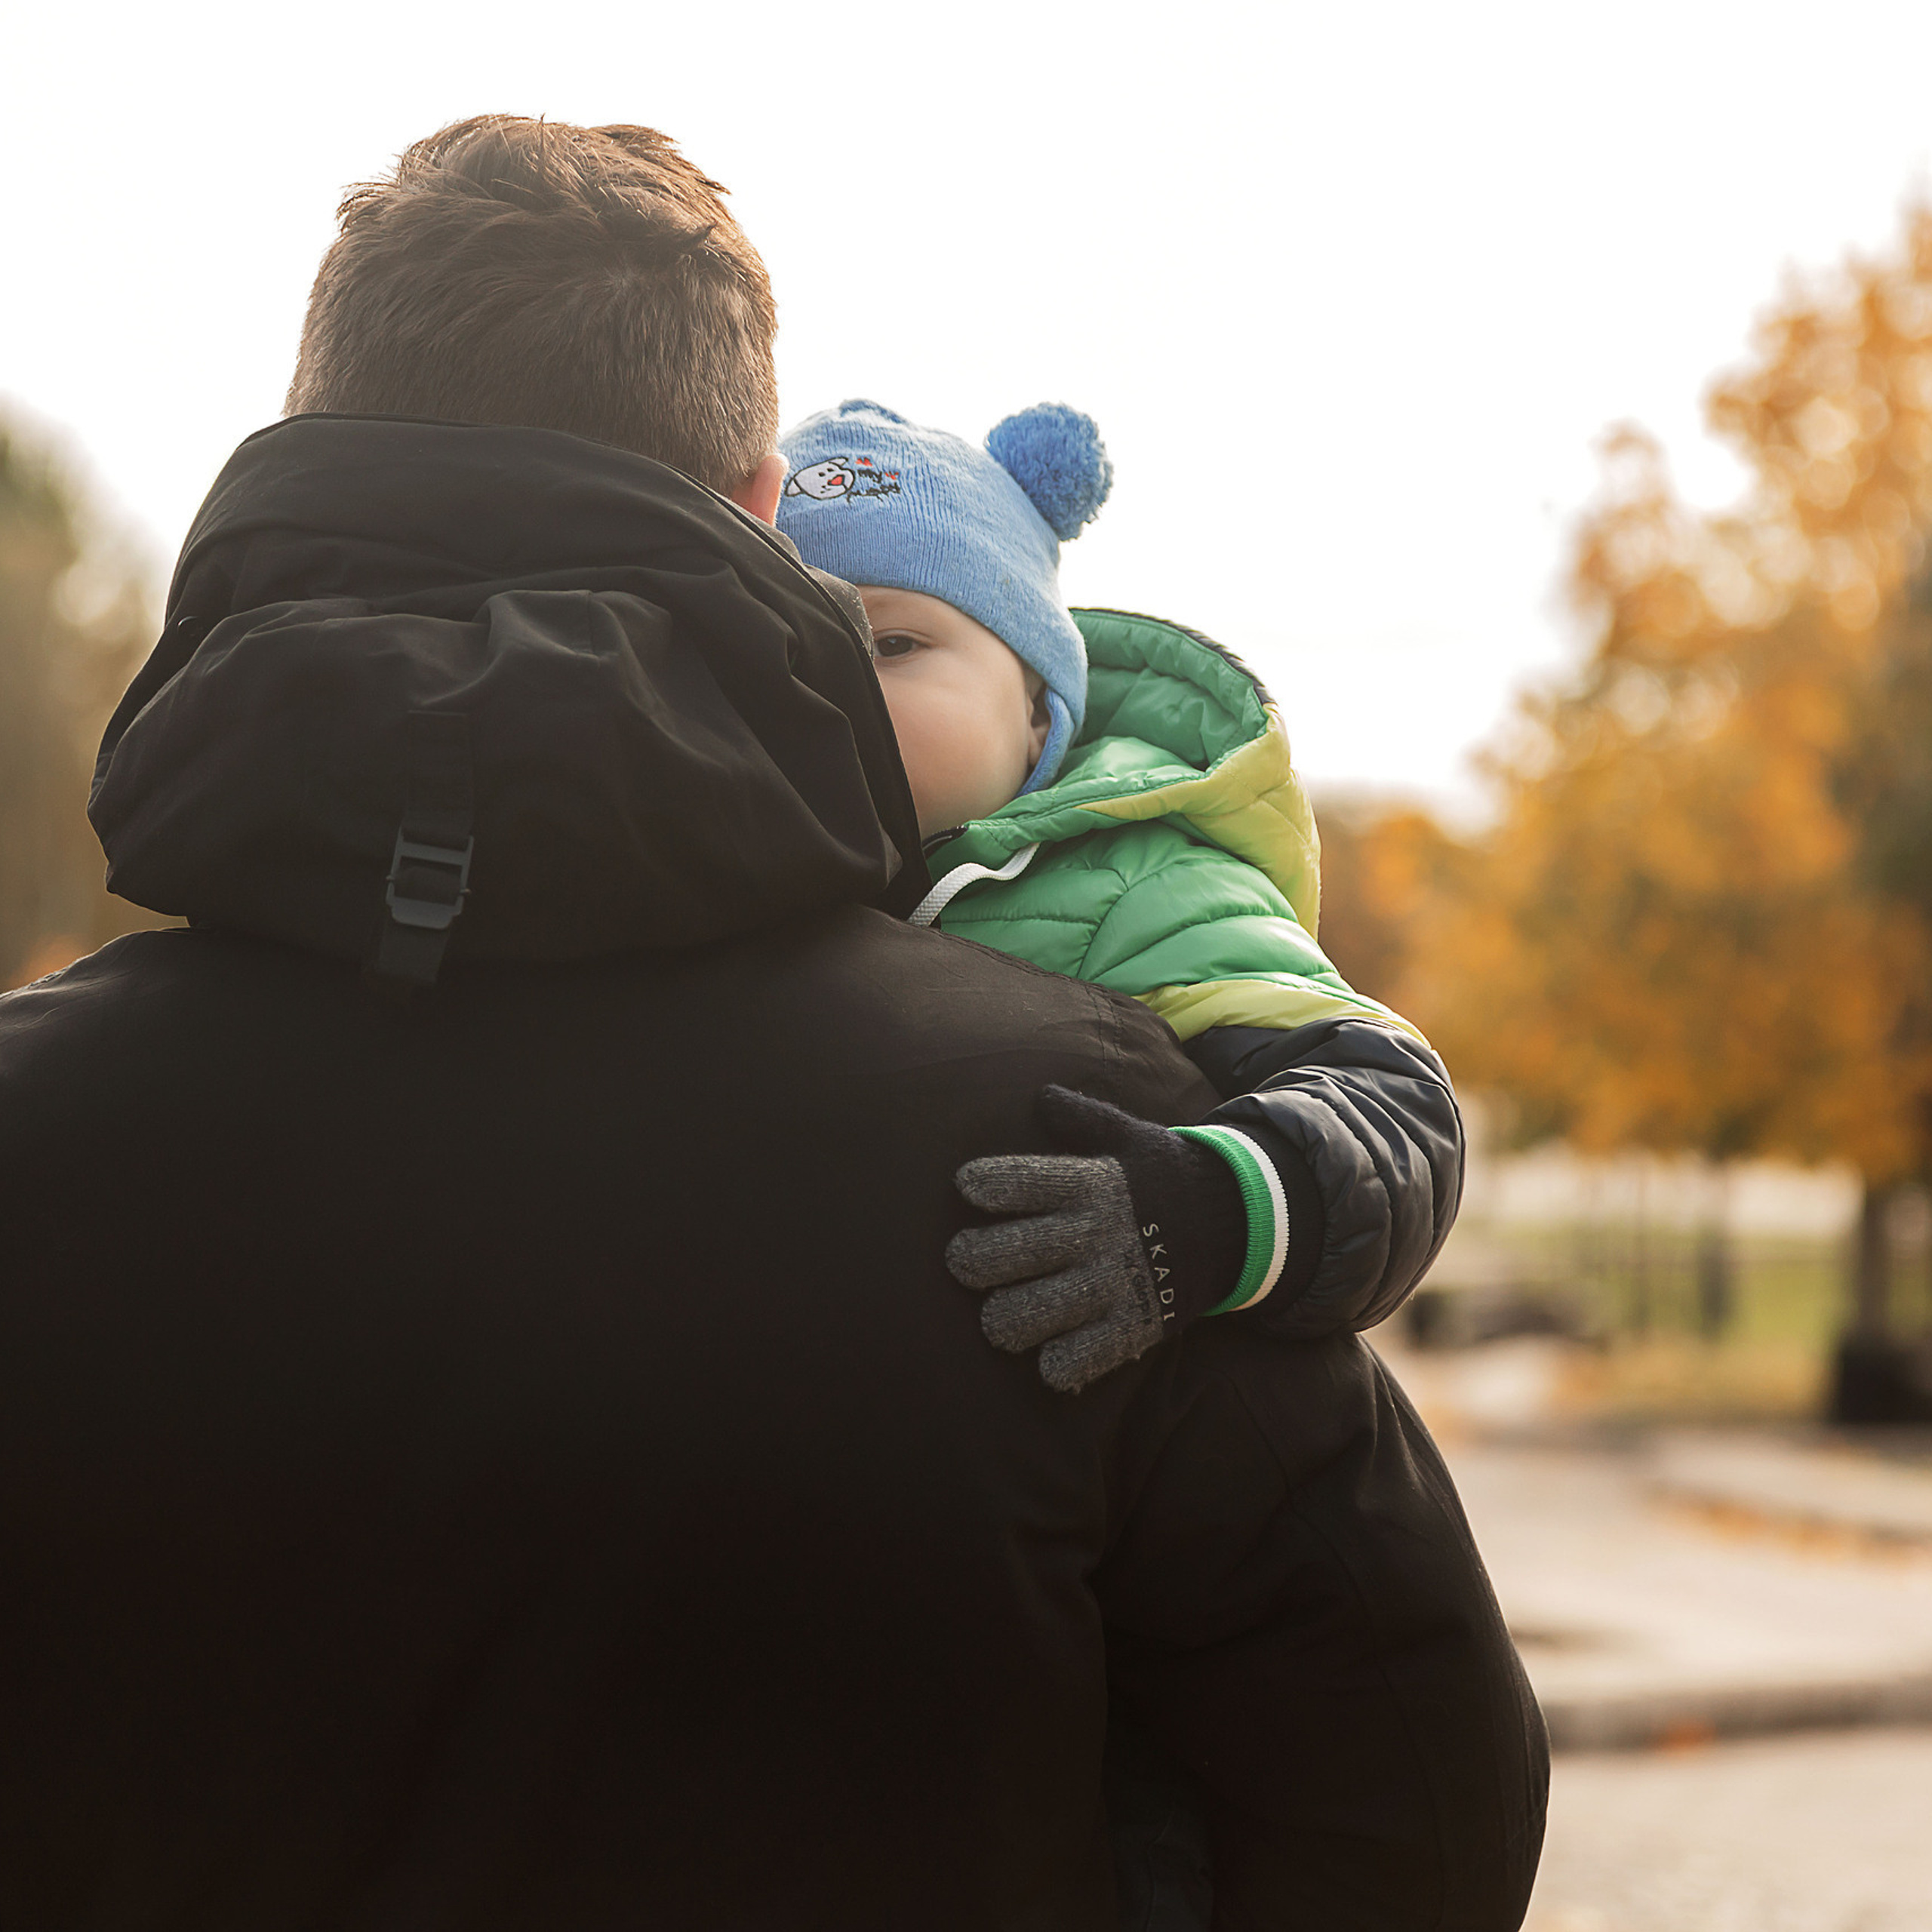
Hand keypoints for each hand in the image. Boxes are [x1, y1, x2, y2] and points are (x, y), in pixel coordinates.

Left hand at [945, 1086, 1247, 1392]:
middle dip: (972, 1260)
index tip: (969, 1186)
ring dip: (1003, 1319)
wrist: (1239, 1222)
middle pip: (1009, 1254)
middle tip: (966, 1261)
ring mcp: (1116, 1283)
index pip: (1024, 1181)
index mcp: (1093, 1183)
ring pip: (1028, 1314)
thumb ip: (1082, 1118)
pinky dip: (1055, 1364)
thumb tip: (1040, 1095)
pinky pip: (1077, 1360)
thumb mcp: (1130, 1137)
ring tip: (1001, 1314)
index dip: (987, 1184)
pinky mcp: (1135, 1326)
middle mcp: (1098, 1234)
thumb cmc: (1166, 1176)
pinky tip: (1049, 1354)